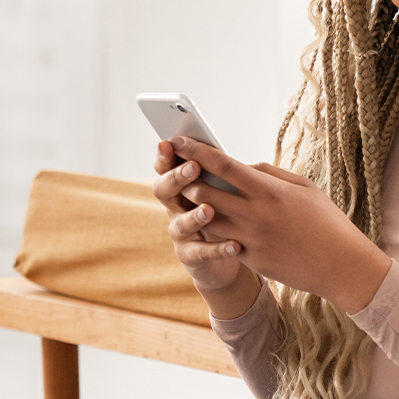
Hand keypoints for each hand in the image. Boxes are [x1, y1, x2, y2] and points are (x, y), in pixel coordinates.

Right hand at [152, 139, 244, 293]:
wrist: (225, 257)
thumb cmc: (226, 212)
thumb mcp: (222, 189)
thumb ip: (218, 172)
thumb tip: (223, 151)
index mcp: (180, 186)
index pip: (165, 167)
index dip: (165, 156)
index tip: (170, 142)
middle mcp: (174, 207)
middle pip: (164, 191)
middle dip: (177, 178)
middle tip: (193, 168)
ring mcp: (180, 233)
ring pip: (180, 223)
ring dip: (194, 215)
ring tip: (209, 209)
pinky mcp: (189, 256)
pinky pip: (200, 253)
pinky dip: (218, 249)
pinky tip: (235, 244)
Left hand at [159, 137, 392, 313]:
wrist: (343, 266)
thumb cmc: (327, 221)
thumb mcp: (303, 187)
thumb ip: (268, 173)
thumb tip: (239, 165)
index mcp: (269, 190)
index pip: (222, 164)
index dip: (195, 151)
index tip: (178, 142)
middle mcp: (256, 214)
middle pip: (204, 192)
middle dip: (185, 180)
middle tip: (174, 170)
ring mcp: (251, 239)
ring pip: (206, 219)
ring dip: (193, 207)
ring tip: (186, 195)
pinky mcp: (252, 260)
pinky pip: (220, 242)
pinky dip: (211, 230)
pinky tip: (205, 222)